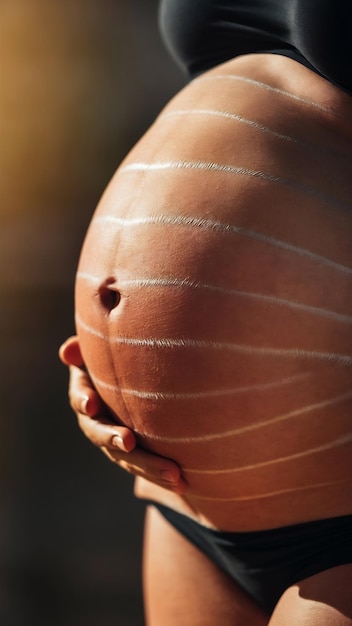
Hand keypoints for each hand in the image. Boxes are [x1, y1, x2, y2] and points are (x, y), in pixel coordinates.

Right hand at [59, 336, 185, 493]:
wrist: (139, 378)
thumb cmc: (120, 353)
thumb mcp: (101, 348)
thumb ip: (84, 349)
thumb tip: (67, 352)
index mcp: (85, 392)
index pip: (79, 396)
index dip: (83, 399)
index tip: (92, 403)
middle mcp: (96, 420)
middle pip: (100, 433)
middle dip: (114, 439)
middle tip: (130, 442)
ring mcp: (114, 440)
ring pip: (126, 457)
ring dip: (147, 466)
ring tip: (173, 474)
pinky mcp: (134, 453)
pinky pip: (144, 466)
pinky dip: (160, 474)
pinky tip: (183, 482)